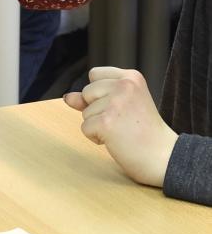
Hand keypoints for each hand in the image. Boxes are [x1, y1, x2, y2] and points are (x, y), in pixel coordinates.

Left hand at [64, 67, 178, 186]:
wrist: (165, 158)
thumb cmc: (144, 132)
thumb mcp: (122, 106)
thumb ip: (95, 98)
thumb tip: (68, 97)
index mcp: (131, 77)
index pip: (95, 74)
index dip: (100, 93)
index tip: (122, 106)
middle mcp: (124, 86)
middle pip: (87, 92)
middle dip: (98, 109)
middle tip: (125, 122)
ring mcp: (115, 104)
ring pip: (85, 112)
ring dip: (99, 125)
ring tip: (124, 131)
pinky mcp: (106, 122)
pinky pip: (85, 128)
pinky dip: (96, 138)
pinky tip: (117, 141)